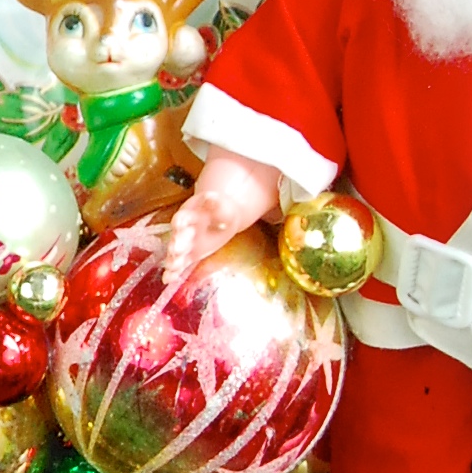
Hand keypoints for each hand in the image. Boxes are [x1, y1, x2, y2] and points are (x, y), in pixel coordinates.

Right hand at [161, 149, 281, 278]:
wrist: (214, 209)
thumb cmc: (231, 208)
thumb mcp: (253, 200)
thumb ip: (272, 200)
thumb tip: (301, 195)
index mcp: (214, 203)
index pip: (214, 202)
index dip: (214, 204)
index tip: (214, 202)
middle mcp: (199, 216)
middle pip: (191, 220)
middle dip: (186, 228)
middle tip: (182, 234)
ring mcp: (190, 231)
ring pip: (180, 238)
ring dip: (176, 248)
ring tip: (173, 260)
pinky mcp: (188, 247)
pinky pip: (179, 256)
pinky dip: (174, 266)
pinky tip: (170, 277)